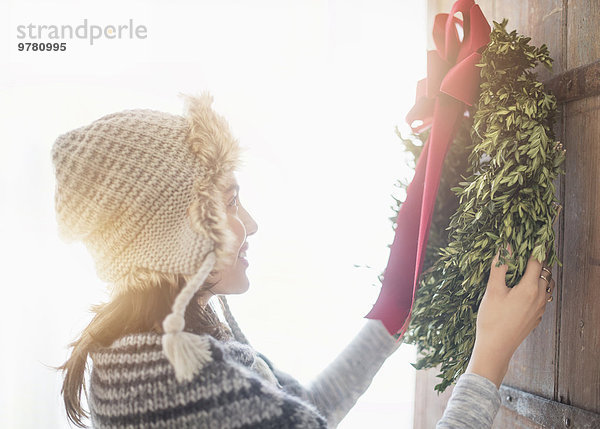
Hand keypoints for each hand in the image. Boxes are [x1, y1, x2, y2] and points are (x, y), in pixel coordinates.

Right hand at [465, 245, 555, 388]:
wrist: (495, 348)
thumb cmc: (491, 318)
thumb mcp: (492, 290)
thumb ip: (499, 266)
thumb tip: (505, 246)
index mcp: (529, 288)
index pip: (537, 261)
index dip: (536, 248)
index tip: (534, 237)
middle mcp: (539, 297)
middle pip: (545, 273)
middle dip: (539, 260)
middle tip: (530, 250)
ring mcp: (539, 309)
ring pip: (546, 286)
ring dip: (540, 275)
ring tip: (528, 267)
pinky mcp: (536, 317)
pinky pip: (542, 297)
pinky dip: (538, 288)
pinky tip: (525, 288)